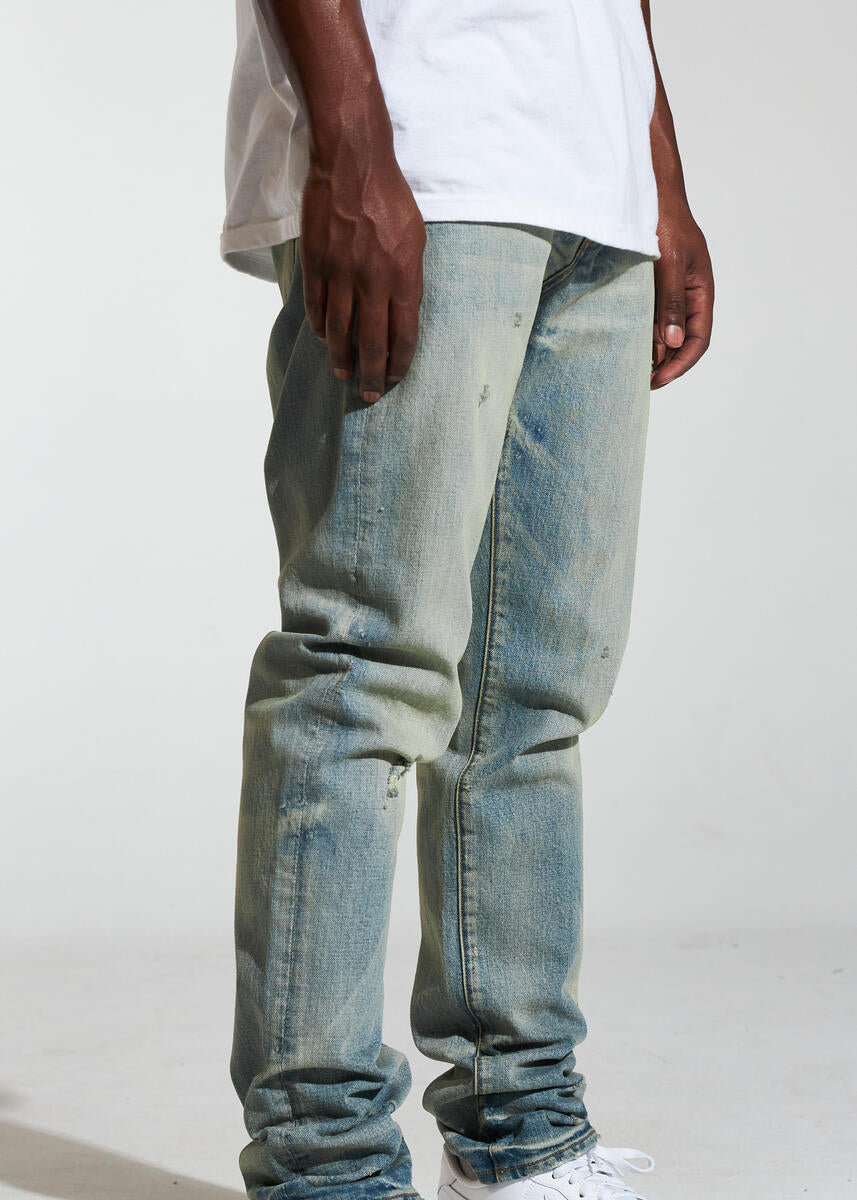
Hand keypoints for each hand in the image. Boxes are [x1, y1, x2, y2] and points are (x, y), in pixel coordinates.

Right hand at [299, 140, 425, 403]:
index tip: (396, 377)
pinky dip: (320, 328)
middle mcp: (372, 284)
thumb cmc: (391, 199)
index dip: (400, 362)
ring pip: (339, 332)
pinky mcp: (317, 265)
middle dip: (372, 374)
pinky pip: (317, 308)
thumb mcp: (416, 240)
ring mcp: (341, 276)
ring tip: (344, 373)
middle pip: (372, 343)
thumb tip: (403, 311)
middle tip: (370, 393)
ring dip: (341, 358)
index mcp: (403, 278)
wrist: (352, 165)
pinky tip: (323, 339)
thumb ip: (410, 278)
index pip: (404, 335)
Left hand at [650, 203, 713, 388]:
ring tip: (634, 370)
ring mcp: (670, 294)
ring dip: (653, 353)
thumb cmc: (667, 222)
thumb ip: (671, 302)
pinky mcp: (652, 289)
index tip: (660, 379)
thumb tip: (674, 341)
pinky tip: (627, 346)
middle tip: (642, 382)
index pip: (698, 339)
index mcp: (701, 292)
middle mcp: (688, 297)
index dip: (682, 363)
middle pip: (682, 342)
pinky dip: (643, 335)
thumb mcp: (671, 262)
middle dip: (666, 364)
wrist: (651, 195)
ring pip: (666, 333)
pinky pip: (651, 319)